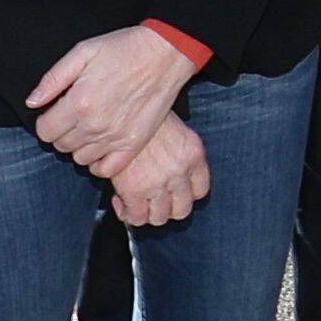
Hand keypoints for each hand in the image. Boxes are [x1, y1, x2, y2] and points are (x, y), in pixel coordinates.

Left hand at [24, 21, 198, 176]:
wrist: (164, 54)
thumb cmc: (123, 49)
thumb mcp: (82, 52)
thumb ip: (53, 79)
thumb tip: (32, 102)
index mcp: (79, 103)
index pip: (45, 131)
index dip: (47, 121)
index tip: (57, 111)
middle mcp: (94, 125)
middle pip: (61, 146)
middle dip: (61, 132)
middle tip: (74, 116)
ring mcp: (115, 138)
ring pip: (80, 159)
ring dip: (79, 146)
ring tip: (89, 128)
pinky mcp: (134, 144)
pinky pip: (106, 169)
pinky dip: (99, 162)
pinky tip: (102, 146)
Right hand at [107, 114, 210, 231]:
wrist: (119, 103)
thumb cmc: (140, 110)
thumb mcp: (172, 126)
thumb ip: (177, 151)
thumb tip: (166, 169)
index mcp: (193, 154)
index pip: (201, 190)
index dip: (185, 195)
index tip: (174, 193)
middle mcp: (180, 171)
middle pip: (182, 210)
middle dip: (167, 208)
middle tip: (153, 200)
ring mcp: (158, 182)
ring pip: (159, 217)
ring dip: (147, 213)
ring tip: (136, 201)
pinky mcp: (135, 190)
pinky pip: (136, 217)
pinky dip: (128, 214)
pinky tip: (121, 201)